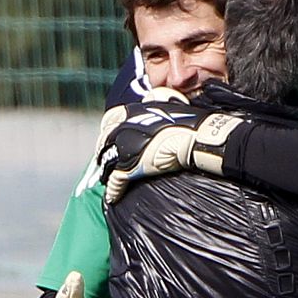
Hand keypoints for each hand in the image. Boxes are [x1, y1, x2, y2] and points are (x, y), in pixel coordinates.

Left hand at [96, 88, 242, 203]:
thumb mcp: (165, 101)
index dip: (108, 129)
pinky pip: (115, 182)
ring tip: (107, 179)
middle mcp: (120, 129)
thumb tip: (149, 100)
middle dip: (105, 151)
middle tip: (107, 161)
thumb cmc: (185, 120)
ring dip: (106, 171)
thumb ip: (152, 101)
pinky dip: (113, 191)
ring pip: (106, 163)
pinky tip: (113, 197)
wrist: (194, 138)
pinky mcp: (128, 169)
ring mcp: (122, 150)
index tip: (110, 137)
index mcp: (129, 112)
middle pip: (104, 142)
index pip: (109, 119)